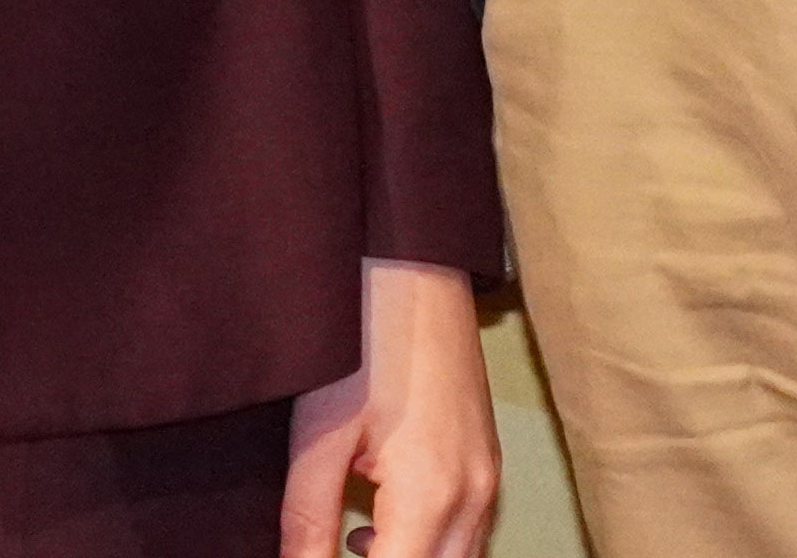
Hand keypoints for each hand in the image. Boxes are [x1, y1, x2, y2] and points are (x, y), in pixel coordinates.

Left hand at [281, 259, 497, 557]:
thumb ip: (307, 518)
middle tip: (342, 547)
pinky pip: (467, 532)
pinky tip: (375, 519)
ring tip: (352, 540)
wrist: (412, 267)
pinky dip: (428, 544)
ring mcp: (489, 480)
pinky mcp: (488, 460)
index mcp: (432, 498)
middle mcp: (474, 498)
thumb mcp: (318, 435)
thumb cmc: (365, 340)